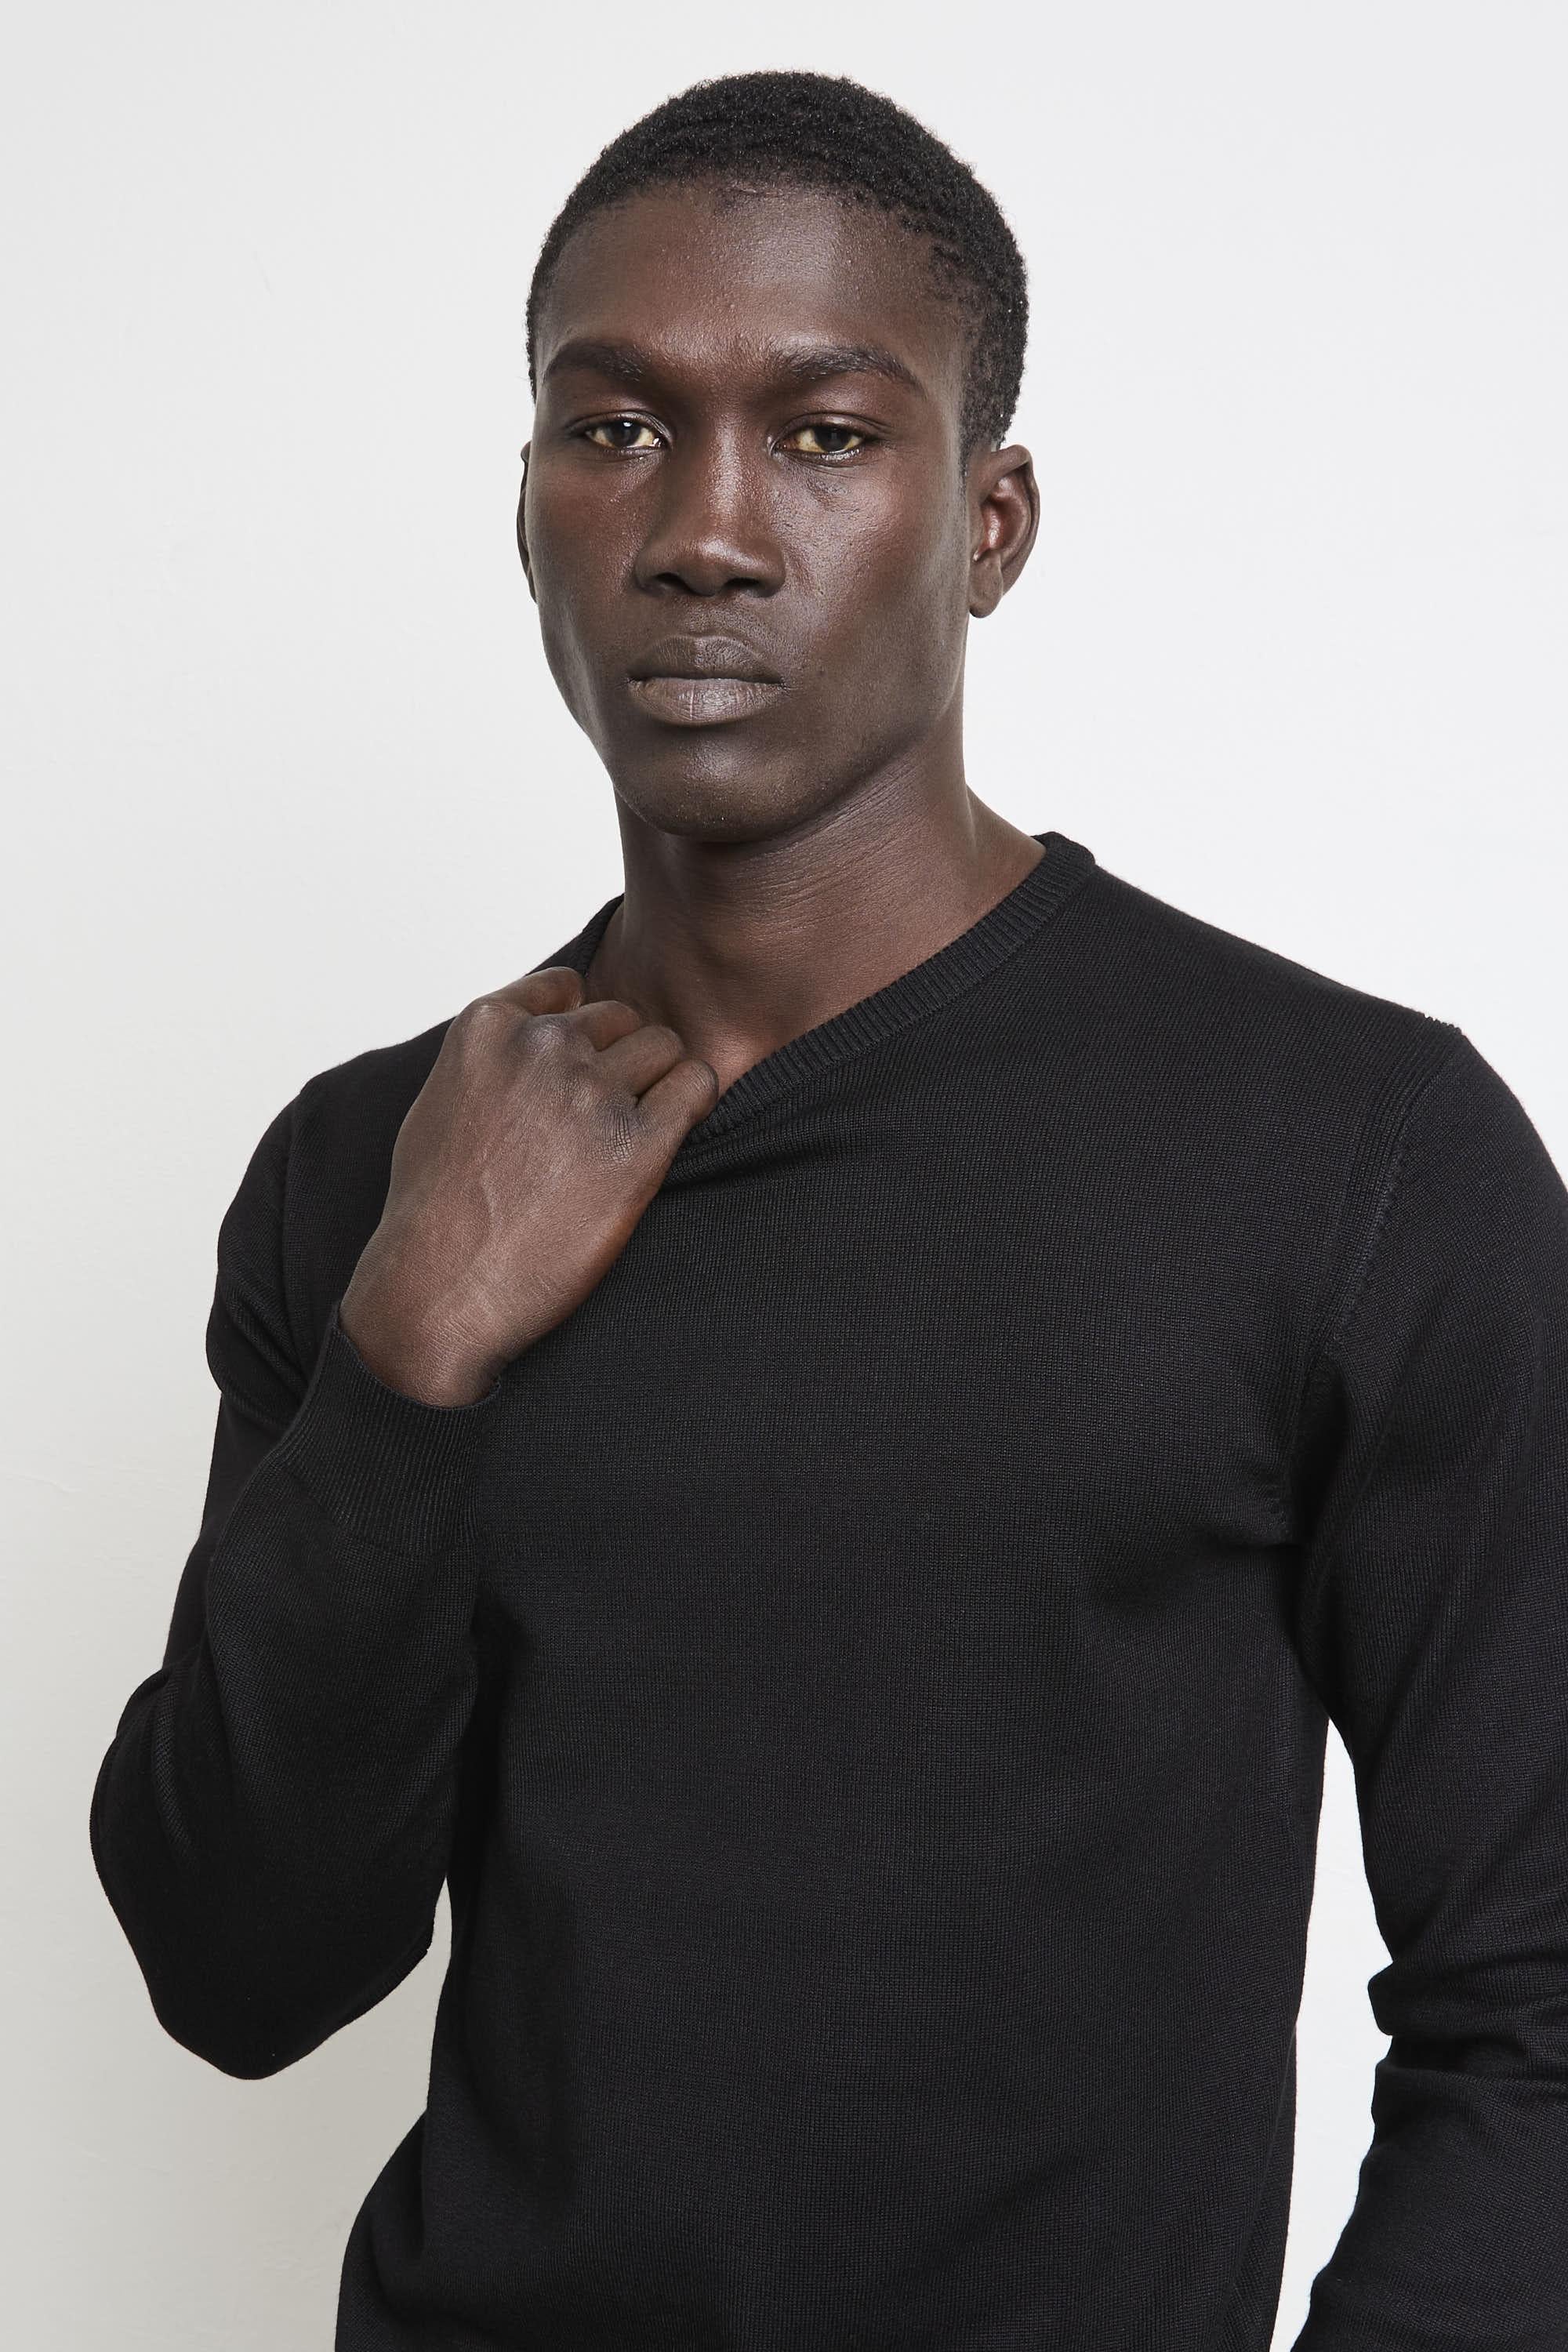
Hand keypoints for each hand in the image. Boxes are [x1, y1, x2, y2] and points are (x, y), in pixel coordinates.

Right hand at [338, 965, 717, 1404]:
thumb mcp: (440, 1100)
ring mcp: (592, 1093)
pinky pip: (697, 1086)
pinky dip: (693, 1104)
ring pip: (665, 1048)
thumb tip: (539, 1030)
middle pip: (623, 1019)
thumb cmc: (434, 1208)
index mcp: (488, 1026)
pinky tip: (666, 1138)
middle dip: (620, 1061)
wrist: (439, 1289)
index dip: (579, 1035)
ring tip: (629, 1136)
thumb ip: (493, 1055)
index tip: (571, 1077)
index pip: (568, 989)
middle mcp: (544, 1046)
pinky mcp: (638, 1146)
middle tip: (601, 1122)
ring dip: (658, 1084)